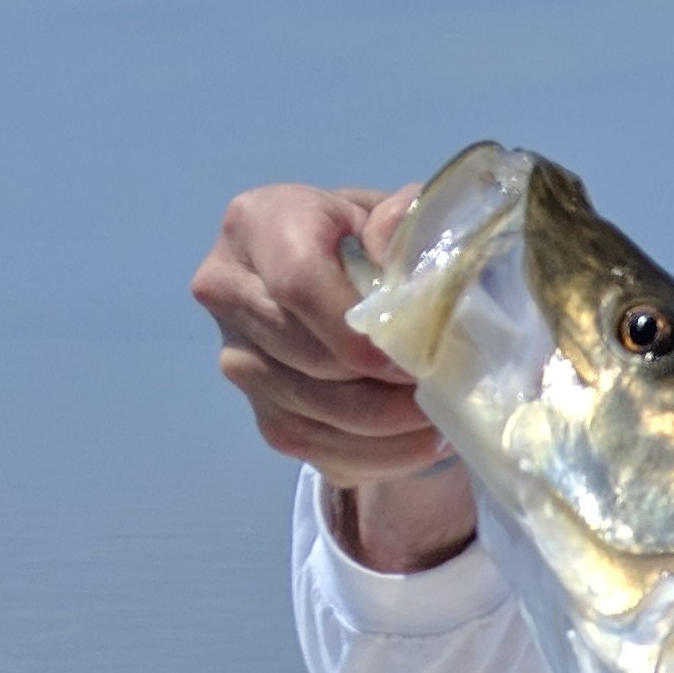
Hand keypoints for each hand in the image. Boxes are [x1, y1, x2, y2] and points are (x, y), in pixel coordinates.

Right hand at [192, 182, 476, 567]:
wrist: (352, 284)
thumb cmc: (381, 242)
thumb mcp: (401, 215)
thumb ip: (405, 219)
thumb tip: (393, 241)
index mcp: (257, 224)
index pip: (298, 285)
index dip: (360, 332)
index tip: (414, 356)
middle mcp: (228, 292)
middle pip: (311, 359)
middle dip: (386, 385)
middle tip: (445, 389)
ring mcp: (238, 360)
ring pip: (317, 415)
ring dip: (391, 429)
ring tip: (441, 416)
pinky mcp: (261, 414)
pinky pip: (319, 453)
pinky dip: (379, 457)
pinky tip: (418, 441)